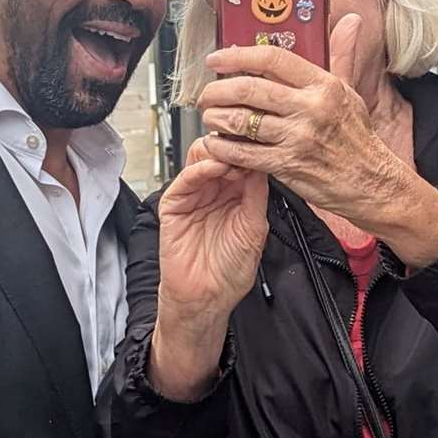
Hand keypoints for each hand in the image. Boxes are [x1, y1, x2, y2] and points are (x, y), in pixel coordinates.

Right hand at [149, 141, 267, 400]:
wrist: (207, 297)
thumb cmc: (230, 270)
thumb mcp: (254, 228)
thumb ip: (256, 195)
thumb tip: (262, 163)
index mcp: (236, 193)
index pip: (242, 159)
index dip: (252, 149)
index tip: (264, 141)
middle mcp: (215, 190)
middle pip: (221, 152)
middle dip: (234, 145)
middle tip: (247, 144)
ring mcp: (194, 195)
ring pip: (201, 158)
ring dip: (218, 153)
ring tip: (234, 157)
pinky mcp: (173, 204)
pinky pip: (184, 179)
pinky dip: (199, 169)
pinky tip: (214, 168)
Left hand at [198, 14, 397, 217]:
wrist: (372, 183)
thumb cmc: (358, 138)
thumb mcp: (351, 92)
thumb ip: (342, 55)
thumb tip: (350, 21)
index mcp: (323, 85)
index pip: (273, 59)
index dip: (238, 56)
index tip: (217, 59)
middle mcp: (310, 108)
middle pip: (249, 89)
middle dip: (218, 90)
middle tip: (207, 93)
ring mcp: (297, 137)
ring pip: (242, 121)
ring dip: (216, 118)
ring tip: (210, 117)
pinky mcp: (287, 165)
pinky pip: (244, 153)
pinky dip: (223, 148)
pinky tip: (215, 143)